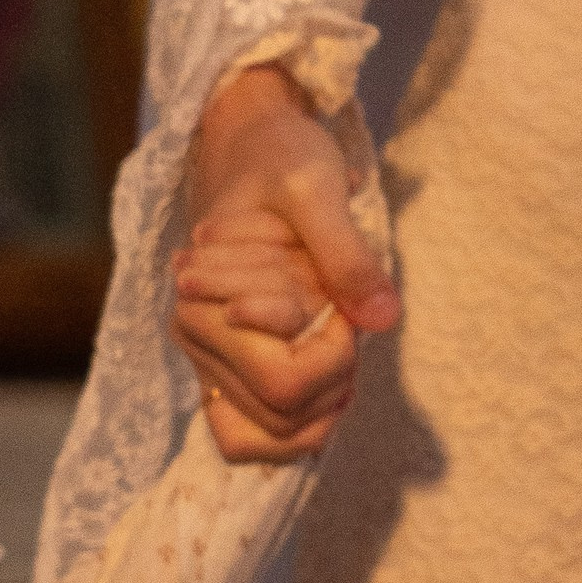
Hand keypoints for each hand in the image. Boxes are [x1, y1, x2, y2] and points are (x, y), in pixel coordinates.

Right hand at [173, 64, 396, 459]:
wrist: (249, 145)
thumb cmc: (279, 158)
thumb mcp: (316, 190)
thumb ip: (347, 257)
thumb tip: (384, 320)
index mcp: (207, 303)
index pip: (285, 383)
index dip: (337, 356)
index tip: (348, 305)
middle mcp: (197, 340)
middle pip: (281, 414)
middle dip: (335, 381)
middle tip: (348, 326)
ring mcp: (208, 357)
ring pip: (268, 437)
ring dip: (320, 410)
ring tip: (341, 358)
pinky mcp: (225, 365)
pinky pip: (250, 434)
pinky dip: (295, 427)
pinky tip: (327, 388)